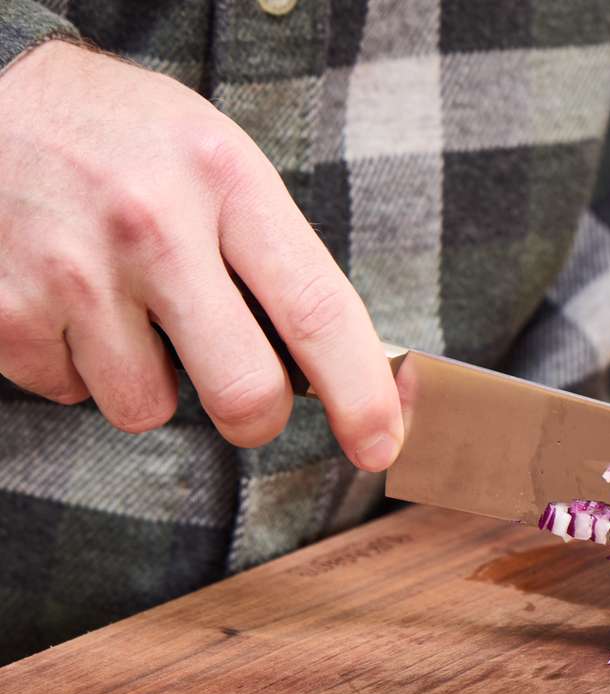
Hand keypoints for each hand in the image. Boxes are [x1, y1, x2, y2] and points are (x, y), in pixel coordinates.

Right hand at [0, 41, 402, 469]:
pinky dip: (73, 364)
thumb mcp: (217, 160)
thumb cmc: (123, 139)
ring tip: (124, 306)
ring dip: (144, 378)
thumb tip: (331, 368)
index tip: (379, 445)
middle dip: (252, 415)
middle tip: (242, 393)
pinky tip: (66, 300)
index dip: (360, 395)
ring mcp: (72, 269)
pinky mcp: (6, 307)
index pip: (318, 312)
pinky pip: (68, 391)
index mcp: (226, 181)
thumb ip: (272, 254)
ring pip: (145, 407)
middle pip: (242, 391)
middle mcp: (153, 225)